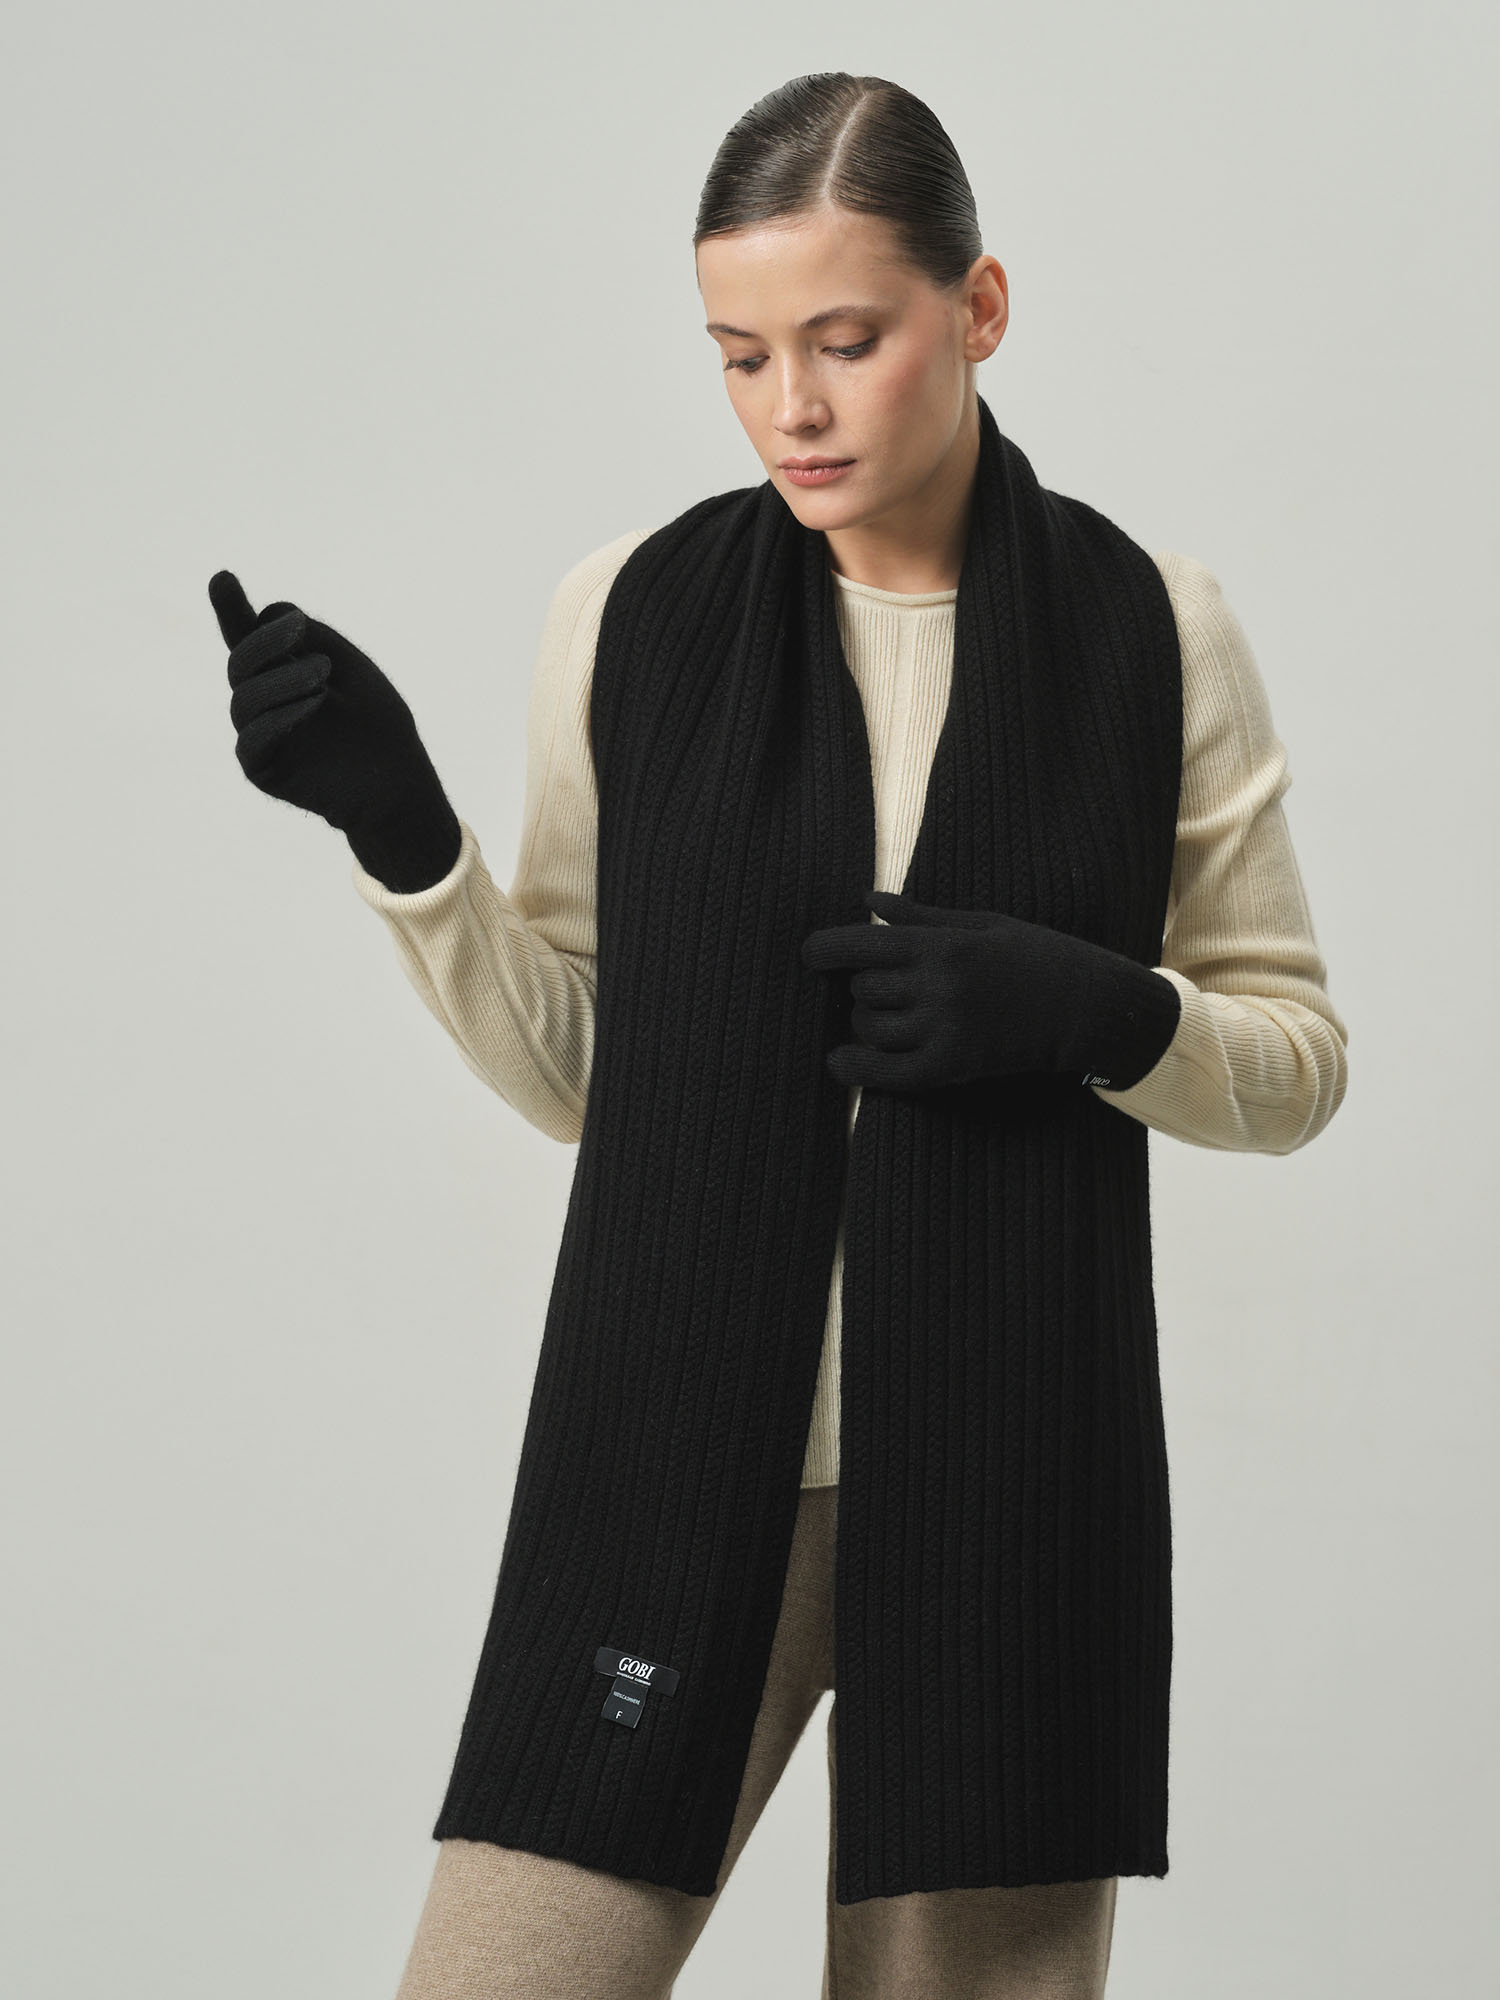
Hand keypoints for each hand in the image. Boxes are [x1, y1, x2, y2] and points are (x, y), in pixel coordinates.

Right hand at [208, 570, 461, 891]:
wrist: (398, 783)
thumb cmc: (378, 723)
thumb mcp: (352, 668)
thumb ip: (315, 639)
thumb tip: (272, 612)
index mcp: (280, 670)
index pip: (249, 635)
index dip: (232, 608)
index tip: (223, 577)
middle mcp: (262, 699)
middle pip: (242, 660)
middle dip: (267, 641)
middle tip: (301, 632)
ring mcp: (258, 734)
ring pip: (246, 698)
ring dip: (282, 679)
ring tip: (324, 674)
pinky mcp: (261, 769)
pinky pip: (253, 740)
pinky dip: (279, 718)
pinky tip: (311, 705)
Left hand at [800, 888, 1180, 1091]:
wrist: (1088, 1007)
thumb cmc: (1036, 956)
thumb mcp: (982, 923)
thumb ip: (919, 916)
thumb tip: (866, 897)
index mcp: (943, 945)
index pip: (857, 944)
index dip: (822, 950)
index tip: (810, 956)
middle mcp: (939, 987)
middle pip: (862, 989)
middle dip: (861, 986)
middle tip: (879, 985)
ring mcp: (946, 1030)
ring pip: (870, 1029)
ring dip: (865, 1023)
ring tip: (884, 1016)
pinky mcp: (955, 1067)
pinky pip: (888, 1074)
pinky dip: (857, 1069)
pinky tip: (841, 1062)